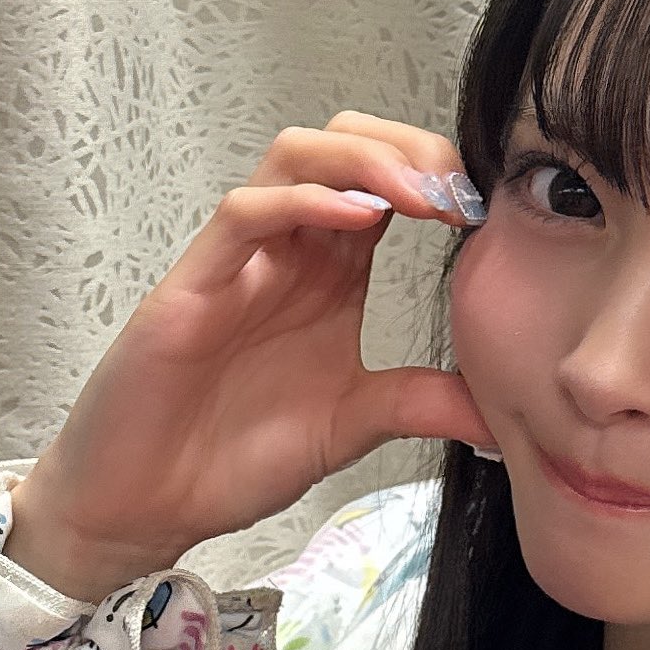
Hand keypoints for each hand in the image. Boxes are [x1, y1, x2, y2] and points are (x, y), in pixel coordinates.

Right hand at [6, 113, 492, 595]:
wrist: (147, 507)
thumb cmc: (231, 456)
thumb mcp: (351, 424)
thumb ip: (419, 402)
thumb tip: (502, 412)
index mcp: (328, 271)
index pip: (385, 180)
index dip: (438, 174)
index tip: (485, 209)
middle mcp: (286, 250)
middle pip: (342, 142)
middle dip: (407, 147)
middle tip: (457, 191)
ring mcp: (237, 260)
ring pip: (293, 156)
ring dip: (362, 158)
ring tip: (418, 193)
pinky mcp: (192, 284)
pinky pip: (243, 212)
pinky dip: (303, 200)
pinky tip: (355, 218)